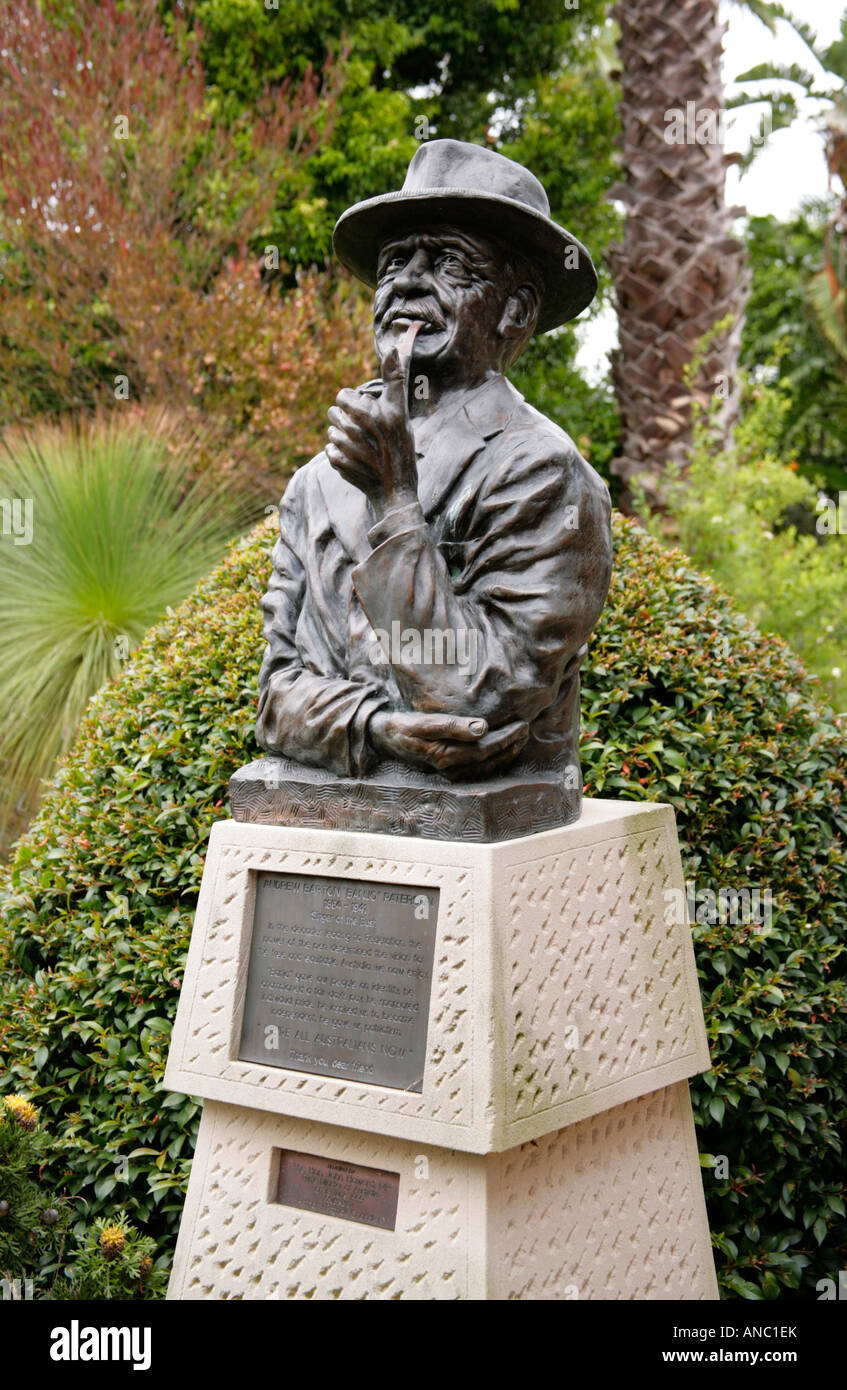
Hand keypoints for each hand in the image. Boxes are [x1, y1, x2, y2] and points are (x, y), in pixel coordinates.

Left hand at [326, 343, 417, 513]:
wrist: (395, 490)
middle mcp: (360, 427)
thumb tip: (394, 347)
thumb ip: (395, 380)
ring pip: (332, 430)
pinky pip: (329, 449)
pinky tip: (356, 461)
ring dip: (343, 436)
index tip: (364, 411)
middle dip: (346, 417)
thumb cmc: (400, 449)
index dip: (352, 401)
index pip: (344, 395)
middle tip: (363, 431)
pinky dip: (340, 454)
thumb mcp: (401, 412)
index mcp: (374, 412)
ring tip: (362, 447)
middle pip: (334, 411)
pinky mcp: (338, 462)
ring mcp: (347, 446)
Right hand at [368, 710, 529, 779]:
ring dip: (506, 756)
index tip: (522, 725)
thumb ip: (453, 725)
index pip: (485, 748)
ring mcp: (451, 774)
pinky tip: (505, 753)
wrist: (386, 739)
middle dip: (511, 746)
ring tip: (521, 741)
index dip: (506, 738)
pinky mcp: (450, 773)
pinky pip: (479, 771)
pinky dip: (495, 763)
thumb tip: (484, 727)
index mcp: (446, 756)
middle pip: (489, 760)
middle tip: (527, 730)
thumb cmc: (405, 727)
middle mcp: (450, 769)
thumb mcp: (425, 722)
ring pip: (486, 769)